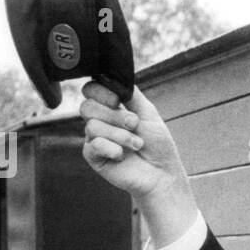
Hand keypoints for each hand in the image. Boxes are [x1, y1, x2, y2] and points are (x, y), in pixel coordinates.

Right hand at [80, 81, 181, 197]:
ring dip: (119, 135)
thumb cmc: (158, 145)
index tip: (118, 99)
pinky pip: (93, 145)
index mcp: (111, 108)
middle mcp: (101, 121)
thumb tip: (114, 75)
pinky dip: (111, 148)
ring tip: (137, 144)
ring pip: (92, 126)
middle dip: (113, 115)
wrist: (162, 173)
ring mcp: (96, 139)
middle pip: (87, 106)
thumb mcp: (148, 112)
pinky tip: (123, 155)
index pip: (91, 90)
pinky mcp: (94, 157)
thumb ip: (131, 93)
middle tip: (134, 124)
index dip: (101, 92)